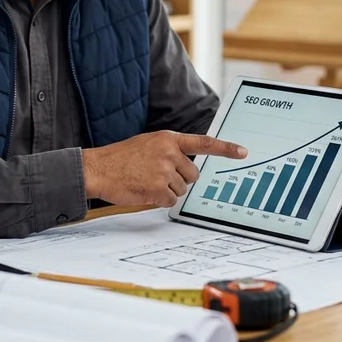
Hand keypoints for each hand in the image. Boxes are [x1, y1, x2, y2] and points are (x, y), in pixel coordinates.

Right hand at [81, 131, 246, 207]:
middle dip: (180, 180)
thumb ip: (170, 150)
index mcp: (168, 139)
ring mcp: (163, 171)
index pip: (203, 143)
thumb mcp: (148, 144)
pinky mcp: (156, 189)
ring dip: (167, 191)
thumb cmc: (121, 158)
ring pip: (181, 190)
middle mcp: (169, 153)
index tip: (243, 152)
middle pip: (193, 176)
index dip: (225, 149)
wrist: (98, 168)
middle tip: (158, 176)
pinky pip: (169, 201)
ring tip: (146, 181)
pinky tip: (144, 191)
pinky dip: (159, 200)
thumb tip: (189, 167)